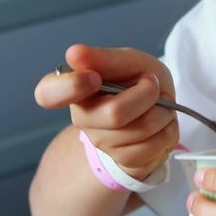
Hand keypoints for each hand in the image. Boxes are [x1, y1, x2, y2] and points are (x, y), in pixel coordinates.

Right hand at [34, 44, 178, 179]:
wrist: (159, 109)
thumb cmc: (138, 81)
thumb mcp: (127, 61)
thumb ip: (103, 58)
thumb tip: (73, 54)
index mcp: (74, 88)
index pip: (48, 94)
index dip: (69, 87)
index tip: (93, 77)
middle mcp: (83, 119)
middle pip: (115, 114)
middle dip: (148, 94)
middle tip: (151, 85)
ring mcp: (103, 143)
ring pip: (141, 130)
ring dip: (163, 112)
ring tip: (160, 103)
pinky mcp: (125, 160)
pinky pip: (154, 146)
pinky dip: (168, 130)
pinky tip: (162, 122)